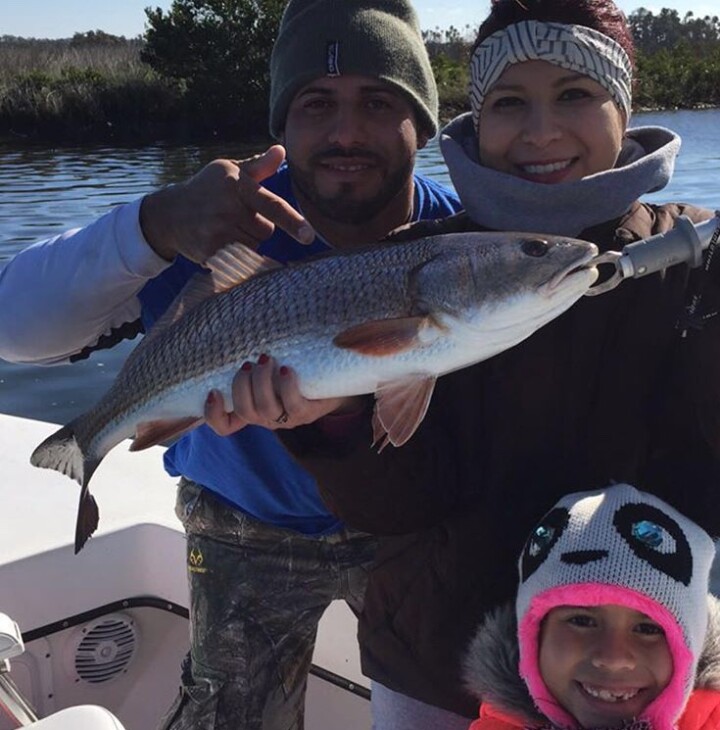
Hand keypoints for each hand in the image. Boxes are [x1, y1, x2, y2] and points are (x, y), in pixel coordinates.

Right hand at [139, 145, 314, 263]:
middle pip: (266, 231)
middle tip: (236, 216)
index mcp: (237, 186)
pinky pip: (238, 259)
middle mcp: (227, 209)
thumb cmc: (207, 189)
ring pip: (254, 246)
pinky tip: (218, 240)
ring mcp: (218, 233)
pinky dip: (234, 253)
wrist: (169, 214)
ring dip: (247, 240)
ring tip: (226, 227)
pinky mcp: (211, 253)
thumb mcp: (229, 171)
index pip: (271, 205)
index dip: (291, 221)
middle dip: (258, 226)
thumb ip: (258, 166)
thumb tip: (281, 151)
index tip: (308, 235)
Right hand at [204, 355, 360, 436]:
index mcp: (252, 408)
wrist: (333, 376)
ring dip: (262, 382)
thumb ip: (247, 348)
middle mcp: (266, 417)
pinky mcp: (308, 413)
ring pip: (265, 409)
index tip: (213, 391)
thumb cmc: (293, 363)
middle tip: (249, 363)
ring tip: (267, 359)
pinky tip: (286, 370)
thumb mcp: (267, 361)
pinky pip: (293, 406)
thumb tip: (227, 310)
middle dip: (241, 385)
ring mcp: (287, 418)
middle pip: (244, 411)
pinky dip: (286, 386)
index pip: (224, 426)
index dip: (212, 414)